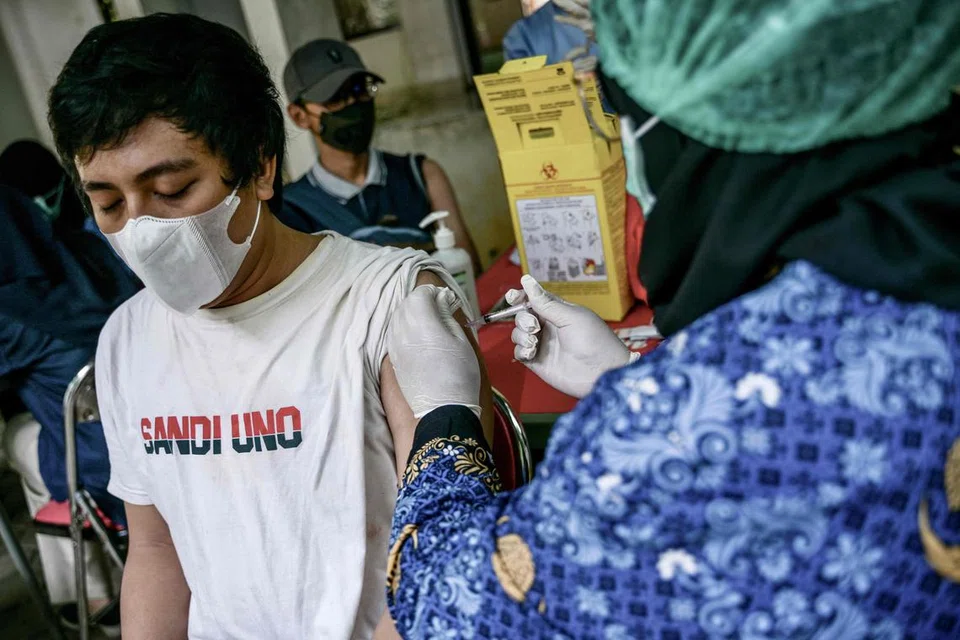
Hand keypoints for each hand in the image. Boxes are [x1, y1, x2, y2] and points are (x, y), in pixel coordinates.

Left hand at [387, 285, 481, 417]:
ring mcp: (395, 346)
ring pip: (397, 318)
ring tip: (428, 322)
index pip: (419, 295)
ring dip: (410, 314)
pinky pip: (394, 334)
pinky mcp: (393, 359)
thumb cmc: (459, 375)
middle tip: (438, 308)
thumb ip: (447, 315)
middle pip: (406, 304)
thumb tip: (441, 300)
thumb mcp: (461, 341)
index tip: (444, 298)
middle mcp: (403, 332)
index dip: (432, 292)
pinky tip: (417, 336)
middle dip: (420, 301)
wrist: (443, 410)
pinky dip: (404, 328)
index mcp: (422, 324)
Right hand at [509, 275, 629, 397]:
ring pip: (518, 334)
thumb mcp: (571, 316)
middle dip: (522, 319)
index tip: (512, 297)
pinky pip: (519, 352)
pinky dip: (521, 350)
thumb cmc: (594, 341)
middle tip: (534, 327)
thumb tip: (527, 279)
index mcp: (558, 311)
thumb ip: (546, 302)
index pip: (533, 299)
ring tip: (534, 342)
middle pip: (522, 316)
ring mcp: (543, 344)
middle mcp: (549, 327)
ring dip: (521, 335)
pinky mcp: (538, 362)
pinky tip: (532, 352)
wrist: (601, 373)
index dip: (520, 297)